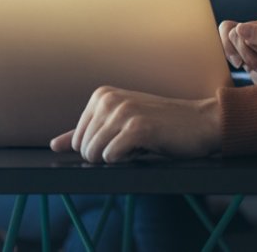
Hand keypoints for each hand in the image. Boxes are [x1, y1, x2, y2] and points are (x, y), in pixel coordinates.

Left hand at [49, 87, 221, 162]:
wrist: (201, 122)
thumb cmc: (161, 125)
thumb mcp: (120, 124)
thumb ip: (87, 133)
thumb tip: (55, 145)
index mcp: (101, 95)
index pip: (77, 140)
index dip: (101, 148)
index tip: (125, 137)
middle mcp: (109, 99)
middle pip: (85, 149)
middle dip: (108, 155)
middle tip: (135, 141)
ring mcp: (123, 112)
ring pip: (95, 155)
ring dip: (119, 158)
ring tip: (141, 143)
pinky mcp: (137, 128)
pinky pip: (112, 158)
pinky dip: (127, 160)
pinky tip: (146, 146)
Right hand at [219, 10, 256, 83]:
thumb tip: (240, 27)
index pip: (252, 29)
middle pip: (236, 33)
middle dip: (251, 56)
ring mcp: (253, 36)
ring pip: (229, 40)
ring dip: (246, 60)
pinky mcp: (245, 49)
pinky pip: (226, 46)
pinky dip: (236, 60)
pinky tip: (250, 68)